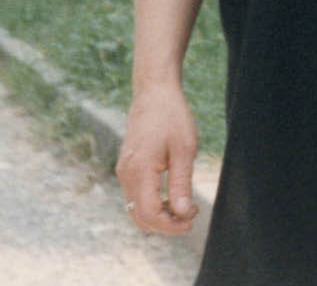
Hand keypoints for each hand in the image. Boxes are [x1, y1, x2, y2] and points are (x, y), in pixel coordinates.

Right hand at [115, 81, 199, 234]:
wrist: (154, 92)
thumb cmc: (172, 116)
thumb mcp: (184, 149)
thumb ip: (181, 183)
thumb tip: (183, 213)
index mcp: (139, 170)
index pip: (150, 214)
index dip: (171, 224)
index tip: (192, 218)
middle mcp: (126, 174)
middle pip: (140, 217)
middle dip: (165, 224)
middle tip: (190, 215)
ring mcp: (123, 171)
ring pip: (135, 208)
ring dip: (158, 215)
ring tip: (184, 205)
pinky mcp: (127, 167)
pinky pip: (135, 196)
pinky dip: (151, 203)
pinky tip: (171, 195)